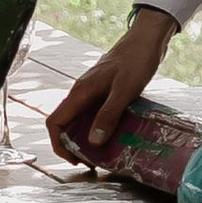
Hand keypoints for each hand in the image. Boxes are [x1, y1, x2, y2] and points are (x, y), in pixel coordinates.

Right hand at [48, 5, 177, 163]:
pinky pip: (92, 114)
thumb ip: (108, 115)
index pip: (55, 122)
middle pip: (65, 124)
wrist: (146, 40)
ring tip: (101, 154)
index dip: (58, 144)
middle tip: (91, 162)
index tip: (74, 159)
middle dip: (72, 146)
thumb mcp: (124, 91)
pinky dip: (96, 128)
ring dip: (85, 138)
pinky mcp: (102, 92)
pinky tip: (112, 136)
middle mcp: (81, 92)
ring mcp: (91, 91)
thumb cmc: (136, 61)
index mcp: (80, 92)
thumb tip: (93, 141)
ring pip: (78, 120)